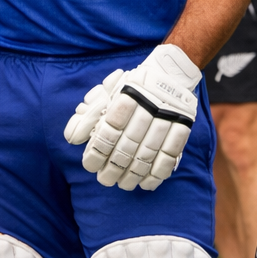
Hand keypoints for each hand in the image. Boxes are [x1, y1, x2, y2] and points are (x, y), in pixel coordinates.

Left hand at [63, 44, 200, 190]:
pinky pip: (170, 154)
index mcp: (127, 94)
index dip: (98, 151)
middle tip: (105, 180)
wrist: (169, 73)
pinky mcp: (183, 124)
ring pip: (148, 152)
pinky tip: (147, 182)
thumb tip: (73, 137)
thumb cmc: (131, 88)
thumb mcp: (107, 93)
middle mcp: (148, 104)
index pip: (109, 129)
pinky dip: (158, 172)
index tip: (90, 165)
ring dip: (134, 173)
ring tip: (123, 184)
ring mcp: (167, 115)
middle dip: (114, 167)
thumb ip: (89, 114)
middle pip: (128, 144)